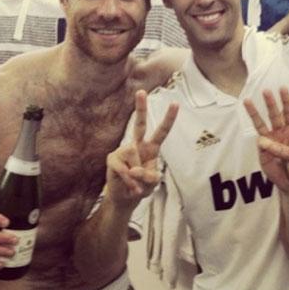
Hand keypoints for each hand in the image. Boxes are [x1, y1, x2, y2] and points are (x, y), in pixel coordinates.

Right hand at [105, 90, 177, 207]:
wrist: (125, 198)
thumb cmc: (142, 186)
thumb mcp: (152, 184)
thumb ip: (149, 176)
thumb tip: (134, 169)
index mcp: (151, 148)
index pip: (162, 131)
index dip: (169, 119)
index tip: (175, 103)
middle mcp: (137, 146)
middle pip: (139, 125)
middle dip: (140, 108)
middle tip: (141, 91)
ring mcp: (124, 151)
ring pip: (133, 156)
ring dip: (137, 176)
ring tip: (137, 185)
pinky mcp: (113, 159)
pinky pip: (123, 169)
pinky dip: (129, 182)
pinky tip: (131, 188)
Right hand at [244, 87, 288, 194]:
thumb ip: (284, 151)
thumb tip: (262, 142)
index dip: (286, 101)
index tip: (283, 88)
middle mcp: (280, 133)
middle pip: (274, 115)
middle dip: (270, 103)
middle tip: (266, 91)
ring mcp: (270, 141)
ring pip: (261, 125)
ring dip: (255, 113)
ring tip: (247, 100)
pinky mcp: (263, 151)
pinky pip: (261, 144)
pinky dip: (262, 143)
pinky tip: (263, 144)